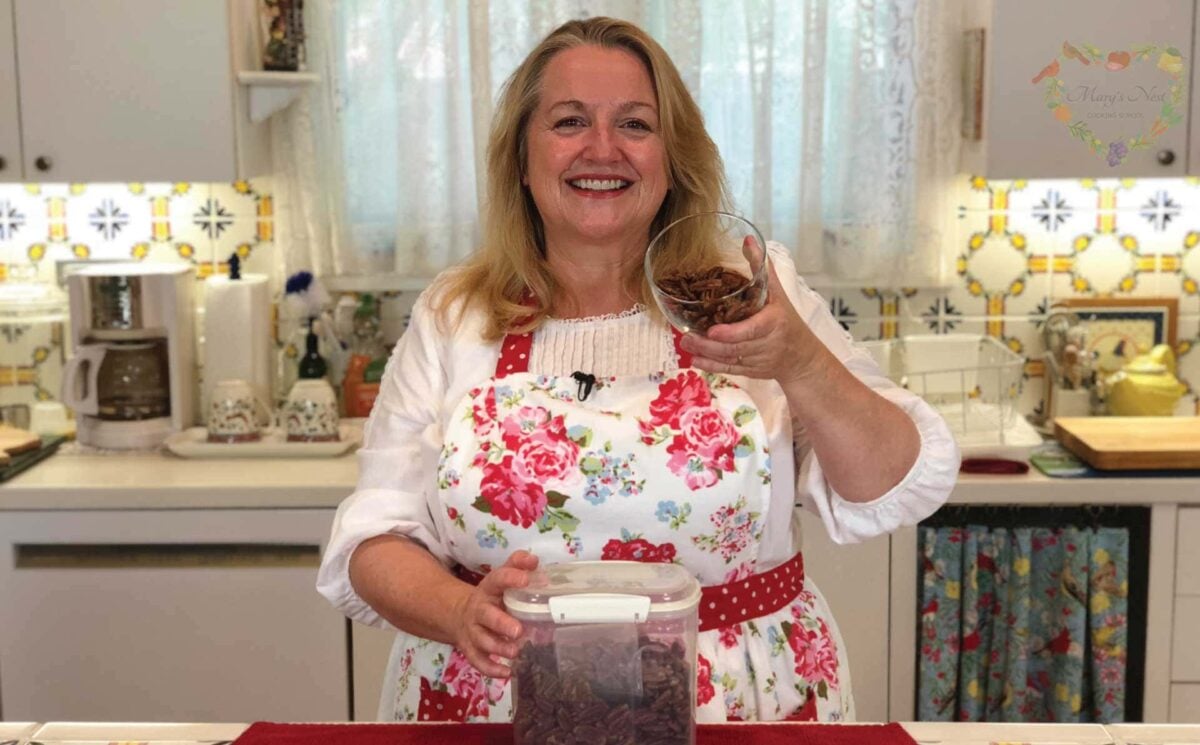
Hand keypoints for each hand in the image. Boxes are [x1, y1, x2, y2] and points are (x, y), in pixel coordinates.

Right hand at [451, 549, 538, 677]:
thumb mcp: (501, 578)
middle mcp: (478, 609)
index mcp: (489, 588)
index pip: (498, 579)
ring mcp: (473, 631)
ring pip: (482, 641)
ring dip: (498, 648)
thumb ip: (517, 565)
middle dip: (501, 624)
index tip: (526, 579)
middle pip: (487, 616)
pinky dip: (491, 669)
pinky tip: (506, 673)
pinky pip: (478, 661)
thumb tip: (534, 560)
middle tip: (518, 631)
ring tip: (516, 652)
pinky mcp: (470, 649)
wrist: (460, 614)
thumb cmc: (492, 597)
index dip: (511, 578)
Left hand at [680, 257, 823, 384]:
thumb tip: (748, 239)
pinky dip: (712, 367)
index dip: (731, 333)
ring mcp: (758, 360)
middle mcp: (766, 344)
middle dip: (710, 344)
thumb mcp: (778, 292)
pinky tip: (695, 360)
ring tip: (686, 344)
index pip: (751, 330)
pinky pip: (730, 371)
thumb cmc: (787, 319)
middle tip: (686, 336)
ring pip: (730, 360)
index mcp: (773, 323)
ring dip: (706, 354)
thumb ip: (761, 267)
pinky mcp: (751, 371)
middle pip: (735, 347)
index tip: (713, 330)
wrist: (802, 356)